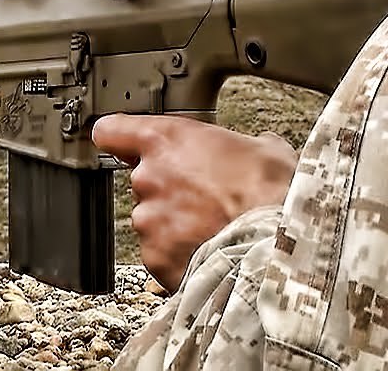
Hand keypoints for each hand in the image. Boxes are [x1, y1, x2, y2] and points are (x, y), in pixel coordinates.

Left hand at [91, 113, 297, 291]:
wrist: (274, 248)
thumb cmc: (271, 195)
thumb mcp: (267, 150)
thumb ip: (245, 144)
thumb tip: (259, 148)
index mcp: (167, 141)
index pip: (112, 130)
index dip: (119, 137)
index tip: (125, 144)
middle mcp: (149, 178)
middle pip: (144, 180)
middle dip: (170, 189)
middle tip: (206, 198)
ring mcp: (148, 220)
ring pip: (154, 219)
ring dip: (176, 224)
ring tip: (214, 229)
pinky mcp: (155, 257)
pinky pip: (162, 253)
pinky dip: (180, 255)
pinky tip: (210, 251)